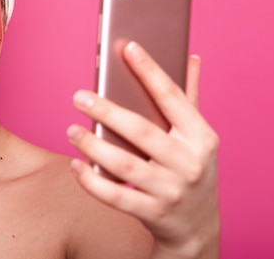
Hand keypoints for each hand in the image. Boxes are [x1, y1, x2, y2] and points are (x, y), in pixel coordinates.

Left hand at [67, 41, 219, 258]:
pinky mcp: (153, 213)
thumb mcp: (197, 136)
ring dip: (94, 146)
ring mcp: (172, 191)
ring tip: (72, 130)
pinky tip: (75, 165)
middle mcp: (189, 163)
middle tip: (79, 96)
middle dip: (107, 111)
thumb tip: (189, 57)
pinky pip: (116, 197)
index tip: (128, 47)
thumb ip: (189, 98)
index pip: (173, 97)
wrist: (198, 226)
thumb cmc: (190, 168)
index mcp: (201, 136)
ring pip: (126, 166)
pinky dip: (92, 181)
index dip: (150, 71)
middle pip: (142, 131)